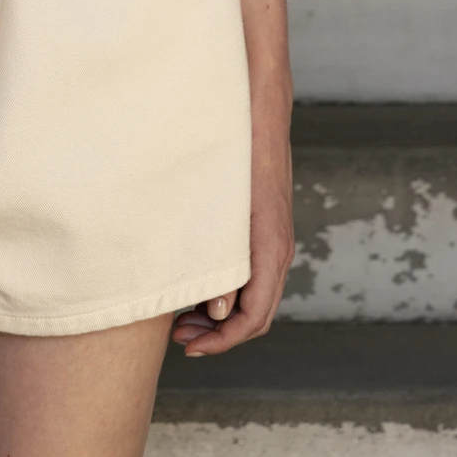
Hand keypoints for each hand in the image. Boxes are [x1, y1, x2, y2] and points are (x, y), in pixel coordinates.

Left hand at [171, 101, 293, 356]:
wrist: (259, 111)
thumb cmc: (236, 153)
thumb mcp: (223, 210)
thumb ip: (223, 260)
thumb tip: (217, 310)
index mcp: (269, 250)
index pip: (252, 318)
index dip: (222, 341)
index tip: (189, 346)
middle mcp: (277, 250)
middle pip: (255, 317)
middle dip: (218, 335)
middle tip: (179, 336)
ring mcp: (275, 241)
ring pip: (255, 300)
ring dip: (222, 316)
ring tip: (183, 317)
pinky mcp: (266, 229)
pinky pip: (254, 277)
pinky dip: (229, 292)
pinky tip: (200, 286)